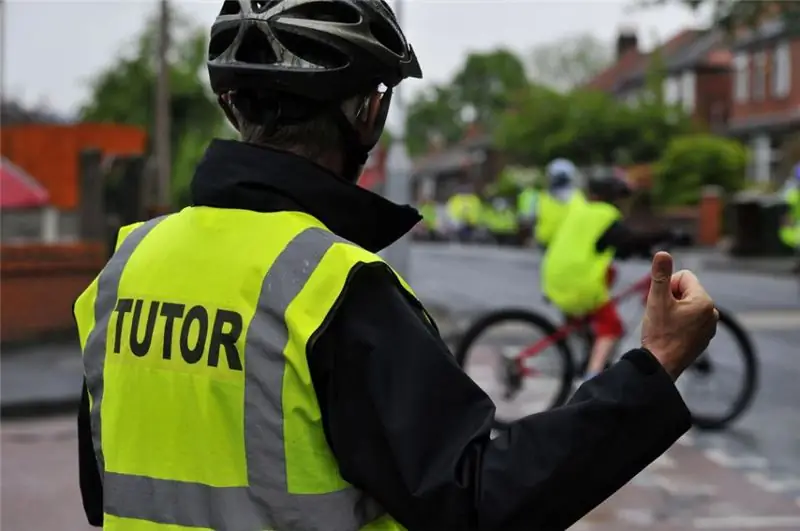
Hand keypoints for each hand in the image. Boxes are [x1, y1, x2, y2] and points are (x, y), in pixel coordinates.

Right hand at [640, 252, 718, 380]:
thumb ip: (661, 275)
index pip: (684, 276)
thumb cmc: (659, 333)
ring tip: (665, 326)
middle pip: (686, 290)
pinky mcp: (704, 337)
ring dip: (674, 310)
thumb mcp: (656, 301)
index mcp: (704, 301)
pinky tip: (671, 334)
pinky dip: (679, 322)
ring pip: (687, 305)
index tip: (660, 303)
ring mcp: (709, 326)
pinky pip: (690, 320)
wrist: (661, 366)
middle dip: (670, 298)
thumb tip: (663, 253)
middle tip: (661, 315)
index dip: (667, 286)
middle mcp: (711, 312)